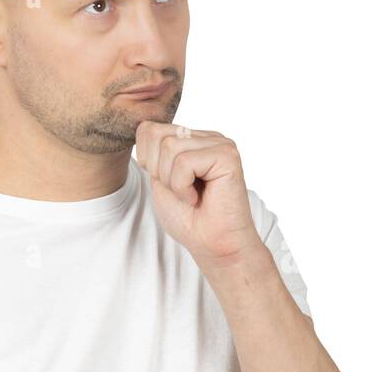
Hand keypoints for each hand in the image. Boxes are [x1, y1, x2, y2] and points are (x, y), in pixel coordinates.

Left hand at [133, 120, 262, 269]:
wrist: (213, 245)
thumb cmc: (189, 219)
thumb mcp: (159, 179)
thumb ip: (154, 151)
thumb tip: (144, 127)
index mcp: (192, 140)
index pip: (149, 129)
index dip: (148, 161)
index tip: (168, 185)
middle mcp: (208, 137)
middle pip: (157, 135)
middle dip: (159, 171)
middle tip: (181, 193)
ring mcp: (220, 143)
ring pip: (170, 147)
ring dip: (172, 181)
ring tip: (190, 196)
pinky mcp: (227, 155)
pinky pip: (185, 162)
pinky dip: (183, 187)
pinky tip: (198, 198)